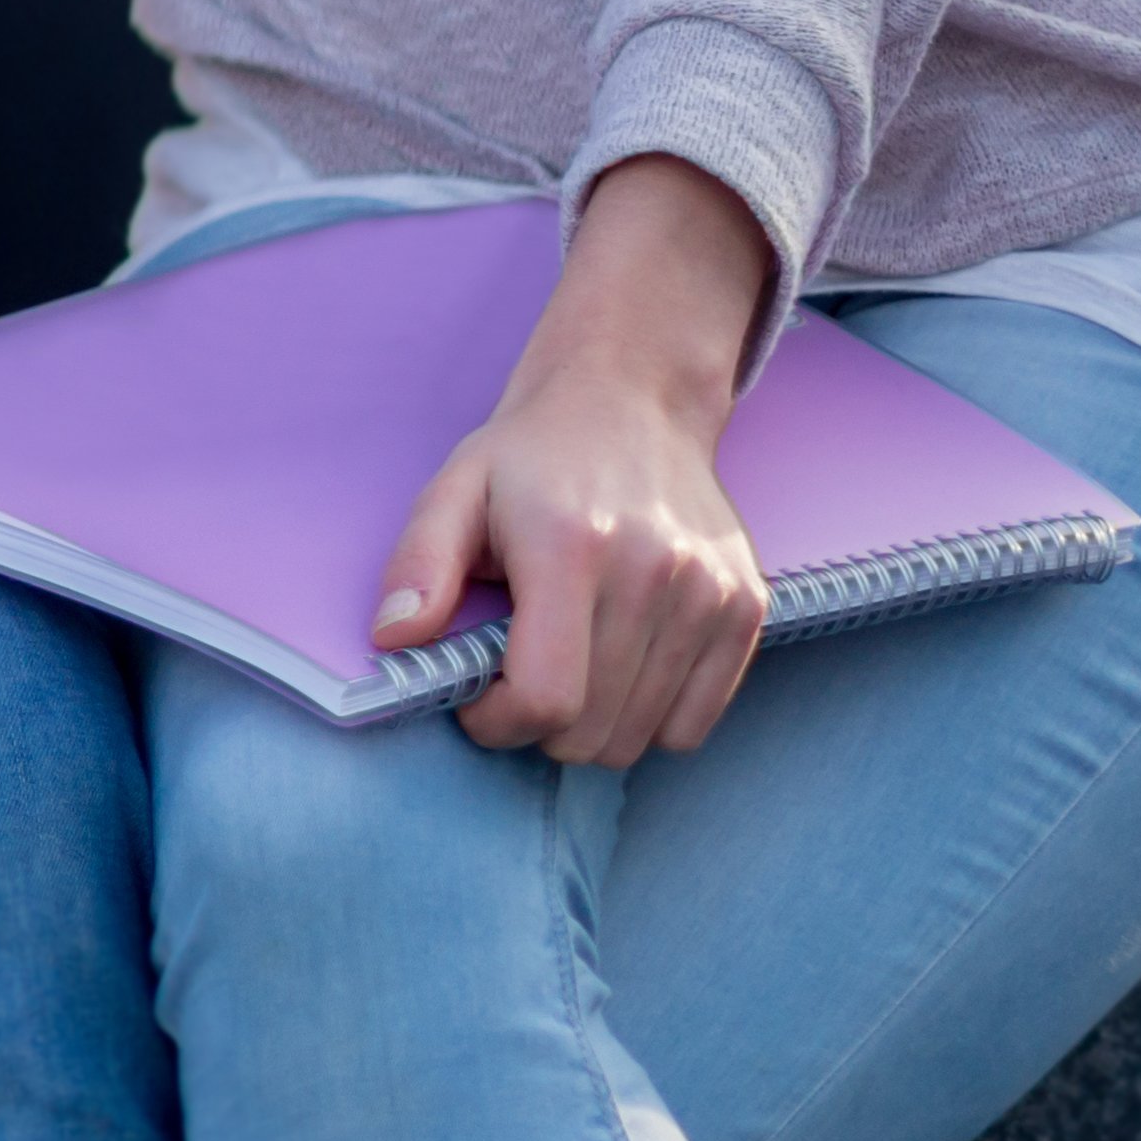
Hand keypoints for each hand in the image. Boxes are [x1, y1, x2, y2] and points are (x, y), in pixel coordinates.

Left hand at [376, 158, 782, 764]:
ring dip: (591, 727)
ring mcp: (711, 595)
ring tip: (563, 667)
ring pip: (644, 737)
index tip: (475, 699)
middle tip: (513, 682)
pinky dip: (649, 721)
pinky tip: (615, 670)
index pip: (547, 698)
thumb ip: (418, 566)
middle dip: (536, 729)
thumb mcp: (454, 492)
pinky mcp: (748, 609)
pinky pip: (695, 723)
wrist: (631, 404)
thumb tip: (393, 638)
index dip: (498, 723)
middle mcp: (656, 575)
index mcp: (572, 548)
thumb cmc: (530, 458)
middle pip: (595, 731)